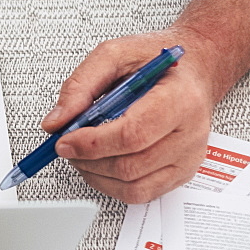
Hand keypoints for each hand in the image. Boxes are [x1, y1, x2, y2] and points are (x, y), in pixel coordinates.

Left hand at [40, 28, 221, 203]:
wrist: (192, 70)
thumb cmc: (156, 60)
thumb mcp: (113, 55)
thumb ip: (80, 86)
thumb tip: (56, 122)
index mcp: (179, 99)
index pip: (132, 135)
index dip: (91, 143)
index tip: (64, 140)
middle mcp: (190, 133)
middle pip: (131, 165)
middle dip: (87, 160)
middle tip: (66, 146)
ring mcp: (188, 157)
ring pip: (134, 187)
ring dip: (95, 175)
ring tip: (81, 154)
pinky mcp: (181, 173)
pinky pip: (142, 194)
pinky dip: (111, 185)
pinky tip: (99, 164)